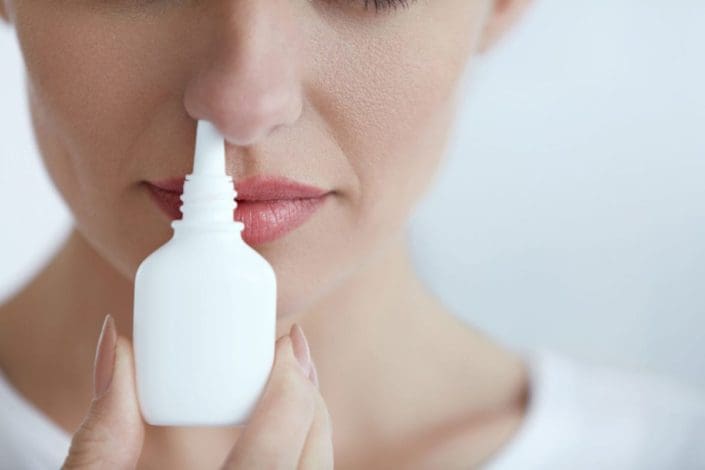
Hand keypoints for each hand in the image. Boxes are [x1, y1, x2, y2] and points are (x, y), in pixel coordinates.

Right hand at [62, 315, 333, 468]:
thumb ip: (103, 431)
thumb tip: (118, 346)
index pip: (270, 459)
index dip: (291, 392)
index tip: (286, 346)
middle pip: (311, 466)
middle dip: (311, 402)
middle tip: (295, 359)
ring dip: (313, 431)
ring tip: (296, 390)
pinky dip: (304, 460)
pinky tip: (287, 438)